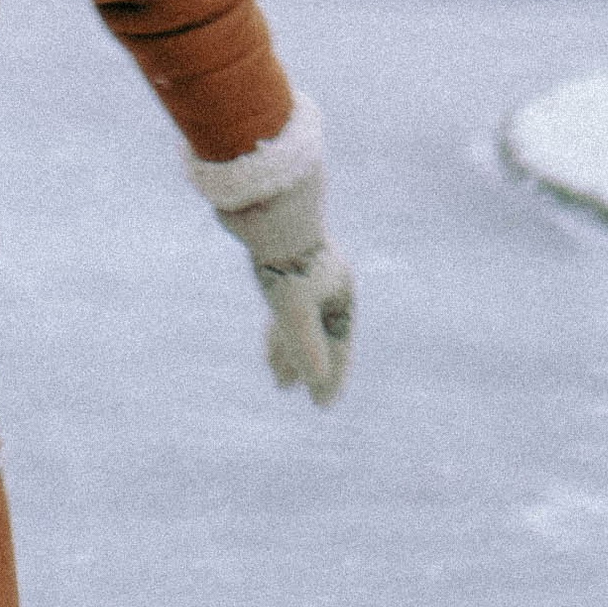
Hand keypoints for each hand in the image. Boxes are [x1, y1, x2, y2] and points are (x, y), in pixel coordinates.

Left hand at [215, 171, 354, 406]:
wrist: (268, 201)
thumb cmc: (284, 257)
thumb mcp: (294, 309)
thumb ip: (307, 346)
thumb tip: (319, 382)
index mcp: (340, 291)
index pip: (338, 344)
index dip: (331, 377)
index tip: (322, 405)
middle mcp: (327, 282)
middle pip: (320, 334)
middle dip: (307, 366)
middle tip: (293, 392)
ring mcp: (305, 272)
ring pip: (300, 321)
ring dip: (290, 350)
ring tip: (276, 377)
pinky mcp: (283, 263)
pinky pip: (286, 306)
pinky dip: (279, 329)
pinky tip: (269, 337)